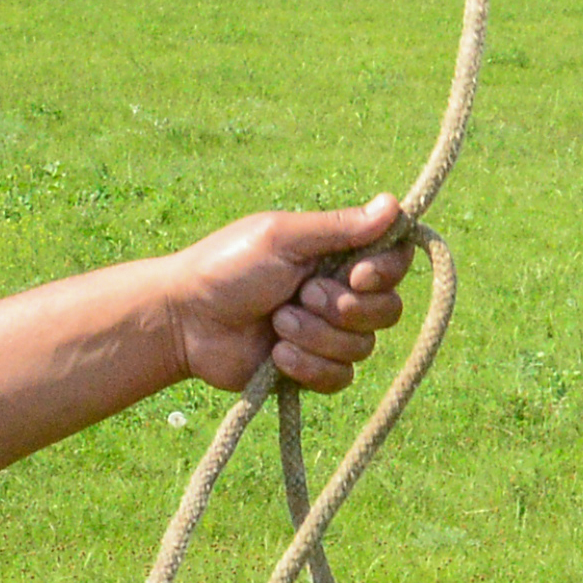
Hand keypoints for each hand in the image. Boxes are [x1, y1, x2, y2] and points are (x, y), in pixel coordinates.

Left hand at [163, 196, 411, 392]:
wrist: (187, 321)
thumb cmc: (228, 267)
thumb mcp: (282, 238)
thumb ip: (339, 226)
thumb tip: (393, 204)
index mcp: (338, 254)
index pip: (396, 262)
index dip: (385, 272)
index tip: (356, 274)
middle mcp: (341, 293)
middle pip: (389, 310)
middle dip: (344, 308)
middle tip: (301, 295)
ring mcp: (329, 334)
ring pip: (363, 347)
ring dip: (316, 336)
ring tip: (276, 323)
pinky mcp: (314, 370)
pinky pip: (341, 378)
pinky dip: (309, 367)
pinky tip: (277, 356)